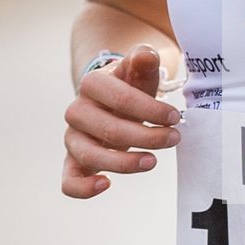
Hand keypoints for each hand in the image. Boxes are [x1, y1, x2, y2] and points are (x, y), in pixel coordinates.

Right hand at [60, 45, 181, 199]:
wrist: (111, 100)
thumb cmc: (129, 86)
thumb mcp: (138, 70)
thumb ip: (143, 59)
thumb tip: (146, 56)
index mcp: (92, 84)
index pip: (121, 99)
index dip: (150, 109)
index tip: (174, 117)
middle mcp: (77, 111)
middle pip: (109, 129)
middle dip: (146, 137)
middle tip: (174, 138)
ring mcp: (73, 138)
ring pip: (89, 156)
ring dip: (123, 163)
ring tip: (152, 162)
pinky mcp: (73, 161)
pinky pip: (69, 181)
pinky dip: (82, 187)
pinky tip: (106, 185)